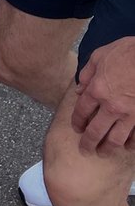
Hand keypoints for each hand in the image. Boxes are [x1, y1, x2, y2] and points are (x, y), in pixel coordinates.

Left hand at [71, 37, 134, 153]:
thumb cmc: (125, 52)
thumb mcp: (99, 56)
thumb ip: (87, 74)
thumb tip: (79, 89)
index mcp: (97, 90)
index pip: (81, 111)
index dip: (77, 121)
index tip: (76, 128)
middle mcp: (111, 106)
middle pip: (96, 131)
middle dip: (88, 143)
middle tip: (85, 150)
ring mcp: (129, 115)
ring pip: (116, 139)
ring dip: (108, 148)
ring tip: (103, 153)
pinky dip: (130, 144)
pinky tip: (126, 146)